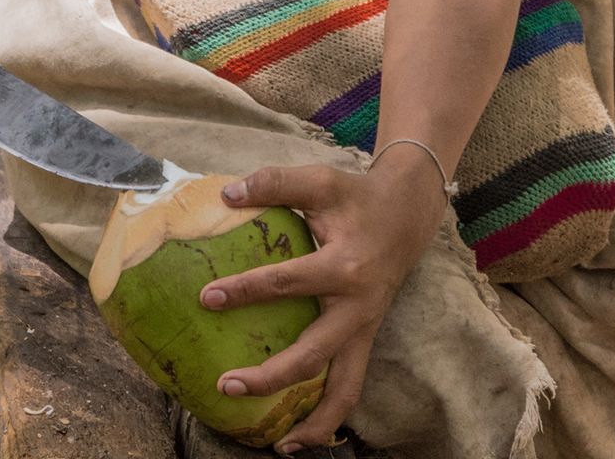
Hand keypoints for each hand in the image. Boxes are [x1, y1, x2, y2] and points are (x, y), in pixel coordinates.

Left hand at [203, 159, 451, 452]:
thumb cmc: (357, 198)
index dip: (245, 290)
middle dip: (271, 378)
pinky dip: (327, 417)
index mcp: (345, 267)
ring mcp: (364, 331)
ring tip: (276, 446)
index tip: (206, 298)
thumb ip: (275, 183)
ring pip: (344, 390)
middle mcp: (358, 308)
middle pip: (313, 356)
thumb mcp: (321, 181)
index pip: (287, 283)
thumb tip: (225, 193)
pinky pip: (349, 388)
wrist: (409, 214)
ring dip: (311, 422)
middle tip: (226, 386)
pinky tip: (296, 436)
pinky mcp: (364, 341)